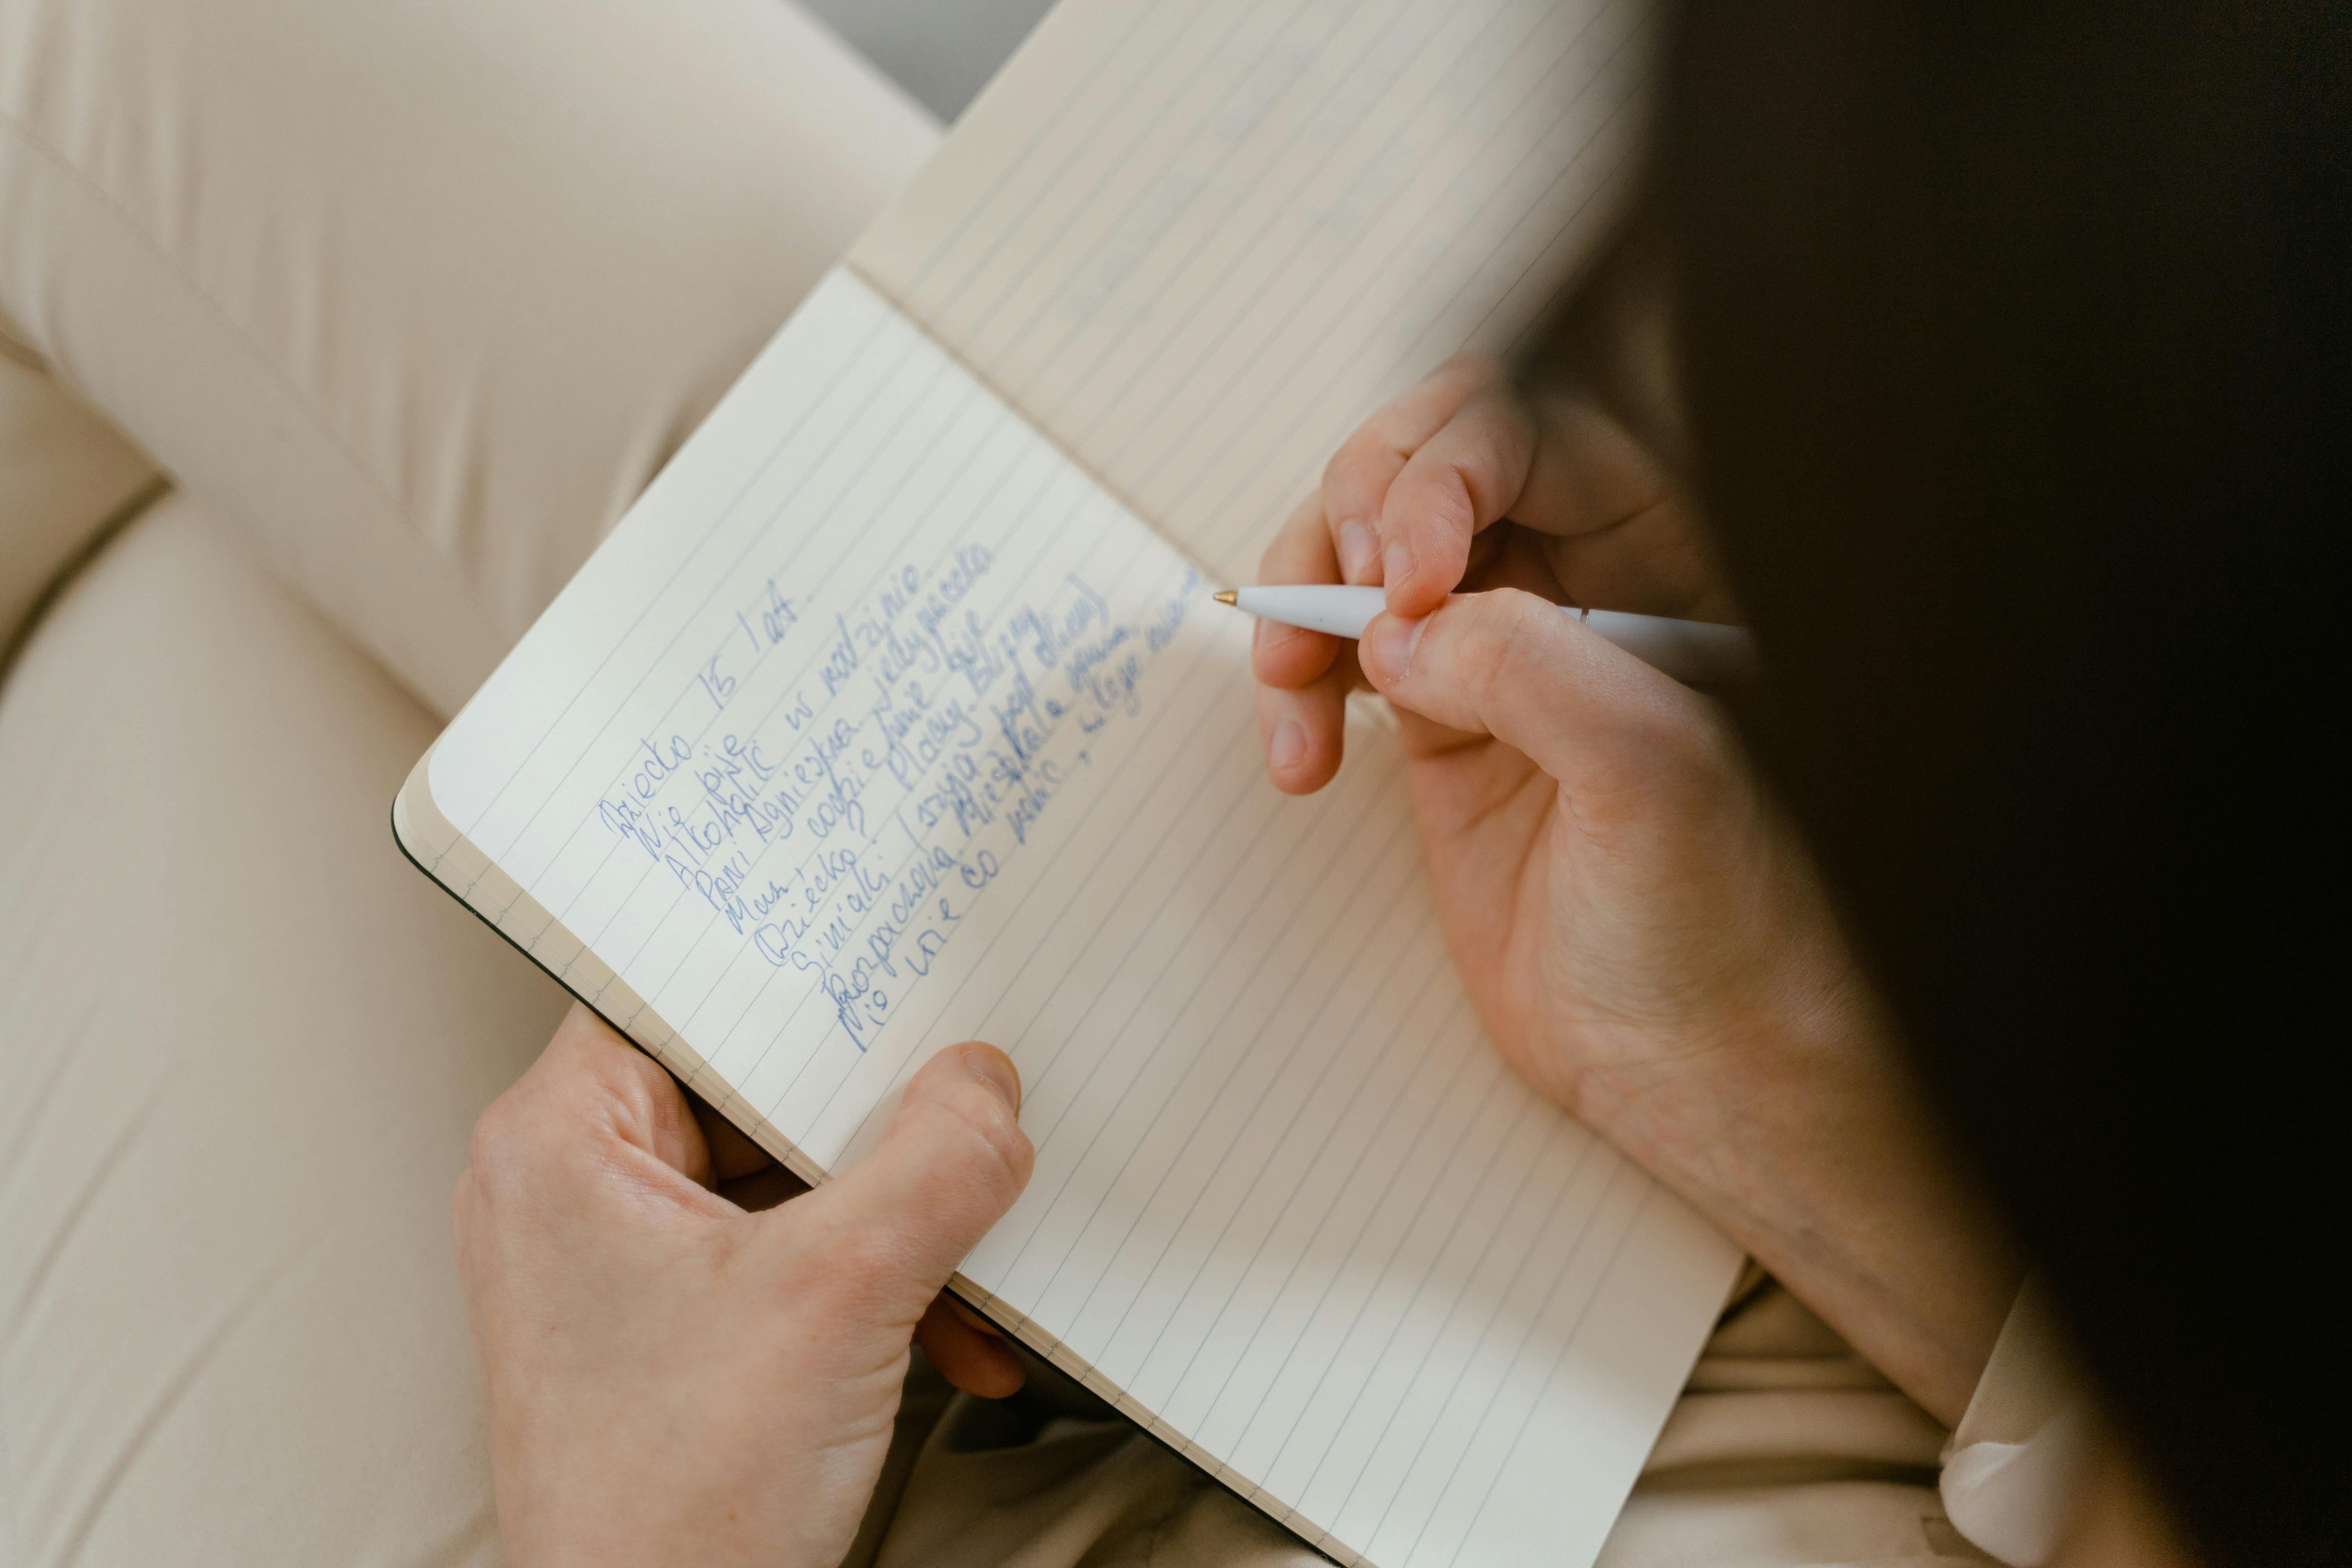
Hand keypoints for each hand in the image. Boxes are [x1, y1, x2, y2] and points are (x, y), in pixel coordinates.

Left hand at [453, 1005, 1033, 1567]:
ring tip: (969, 1247)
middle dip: (875, 1121)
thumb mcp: (840, 1296)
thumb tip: (983, 1088)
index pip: (683, 994)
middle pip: (751, 1091)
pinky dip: (872, 1289)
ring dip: (892, 1220)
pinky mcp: (674, 1334)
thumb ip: (931, 1166)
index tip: (882, 960)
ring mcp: (623, 1269)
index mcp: (561, 1144)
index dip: (789, 975)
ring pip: (784, 1183)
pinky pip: (786, 1261)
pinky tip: (952, 1331)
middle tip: (960, 1098)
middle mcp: (575, 1193)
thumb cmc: (671, 1508)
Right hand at [1253, 356, 2017, 1423]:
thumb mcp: (1652, 767)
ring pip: (1369, 550)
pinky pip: (1342, 653)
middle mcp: (1582, 578)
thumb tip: (1402, 624)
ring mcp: (1501, 649)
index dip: (1451, 465)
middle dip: (1364, 506)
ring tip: (1293, 681)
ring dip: (1306, 592)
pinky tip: (1300, 750)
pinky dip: (1294, 681)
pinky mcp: (1440, 725)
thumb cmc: (1725, 919)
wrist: (1697, 1061)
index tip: (1417, 569)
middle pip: (1432, 462)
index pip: (1534, 431)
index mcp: (1668, 552)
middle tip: (1351, 599)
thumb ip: (1530, 662)